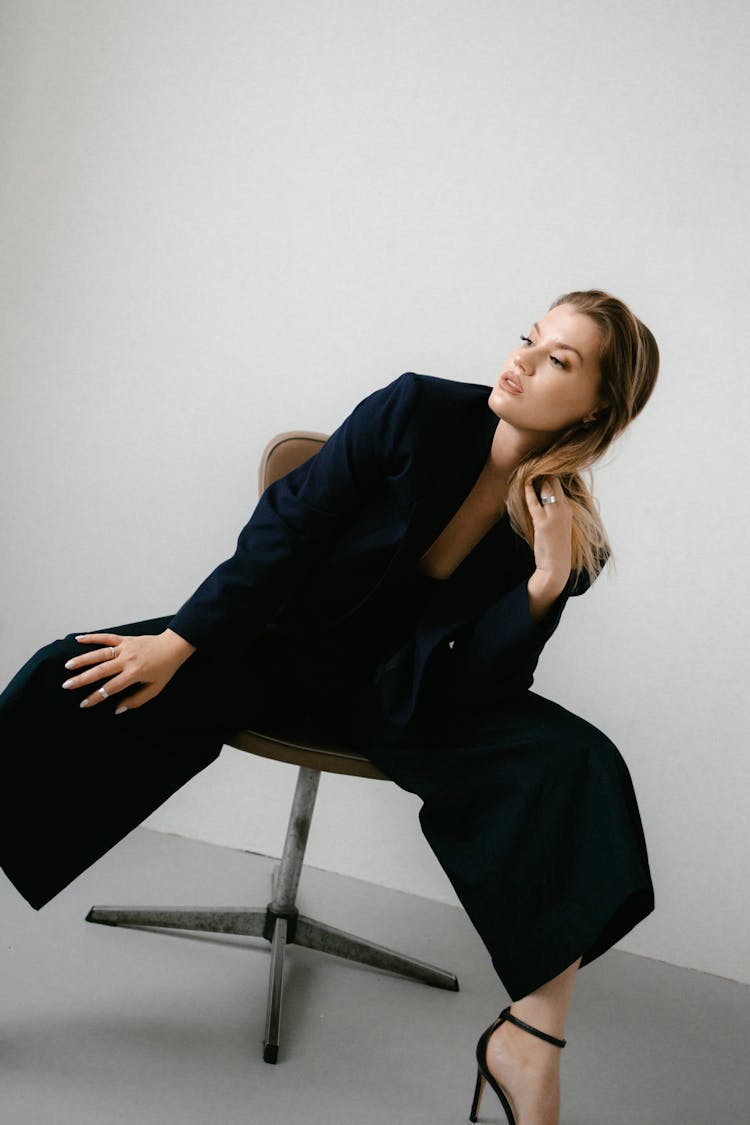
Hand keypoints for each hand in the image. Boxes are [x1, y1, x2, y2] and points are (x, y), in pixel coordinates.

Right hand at [61, 628, 195, 712]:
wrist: (173, 647)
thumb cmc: (165, 669)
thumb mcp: (155, 689)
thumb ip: (136, 700)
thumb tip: (117, 709)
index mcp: (135, 673)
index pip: (111, 688)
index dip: (96, 697)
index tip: (83, 704)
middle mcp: (128, 660)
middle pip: (101, 670)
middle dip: (82, 679)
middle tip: (67, 685)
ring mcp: (125, 647)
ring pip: (100, 653)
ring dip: (83, 659)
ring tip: (68, 666)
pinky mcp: (125, 639)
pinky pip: (106, 637)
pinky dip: (92, 637)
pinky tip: (78, 639)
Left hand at [524, 476, 572, 602]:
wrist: (556, 566)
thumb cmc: (555, 547)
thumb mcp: (558, 525)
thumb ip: (553, 510)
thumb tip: (543, 496)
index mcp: (568, 509)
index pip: (560, 485)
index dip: (550, 474)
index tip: (541, 465)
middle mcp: (564, 509)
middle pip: (555, 483)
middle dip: (544, 471)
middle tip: (533, 462)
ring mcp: (555, 515)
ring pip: (547, 489)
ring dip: (537, 478)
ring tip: (528, 468)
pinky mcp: (544, 523)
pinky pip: (535, 503)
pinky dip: (530, 492)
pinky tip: (526, 484)